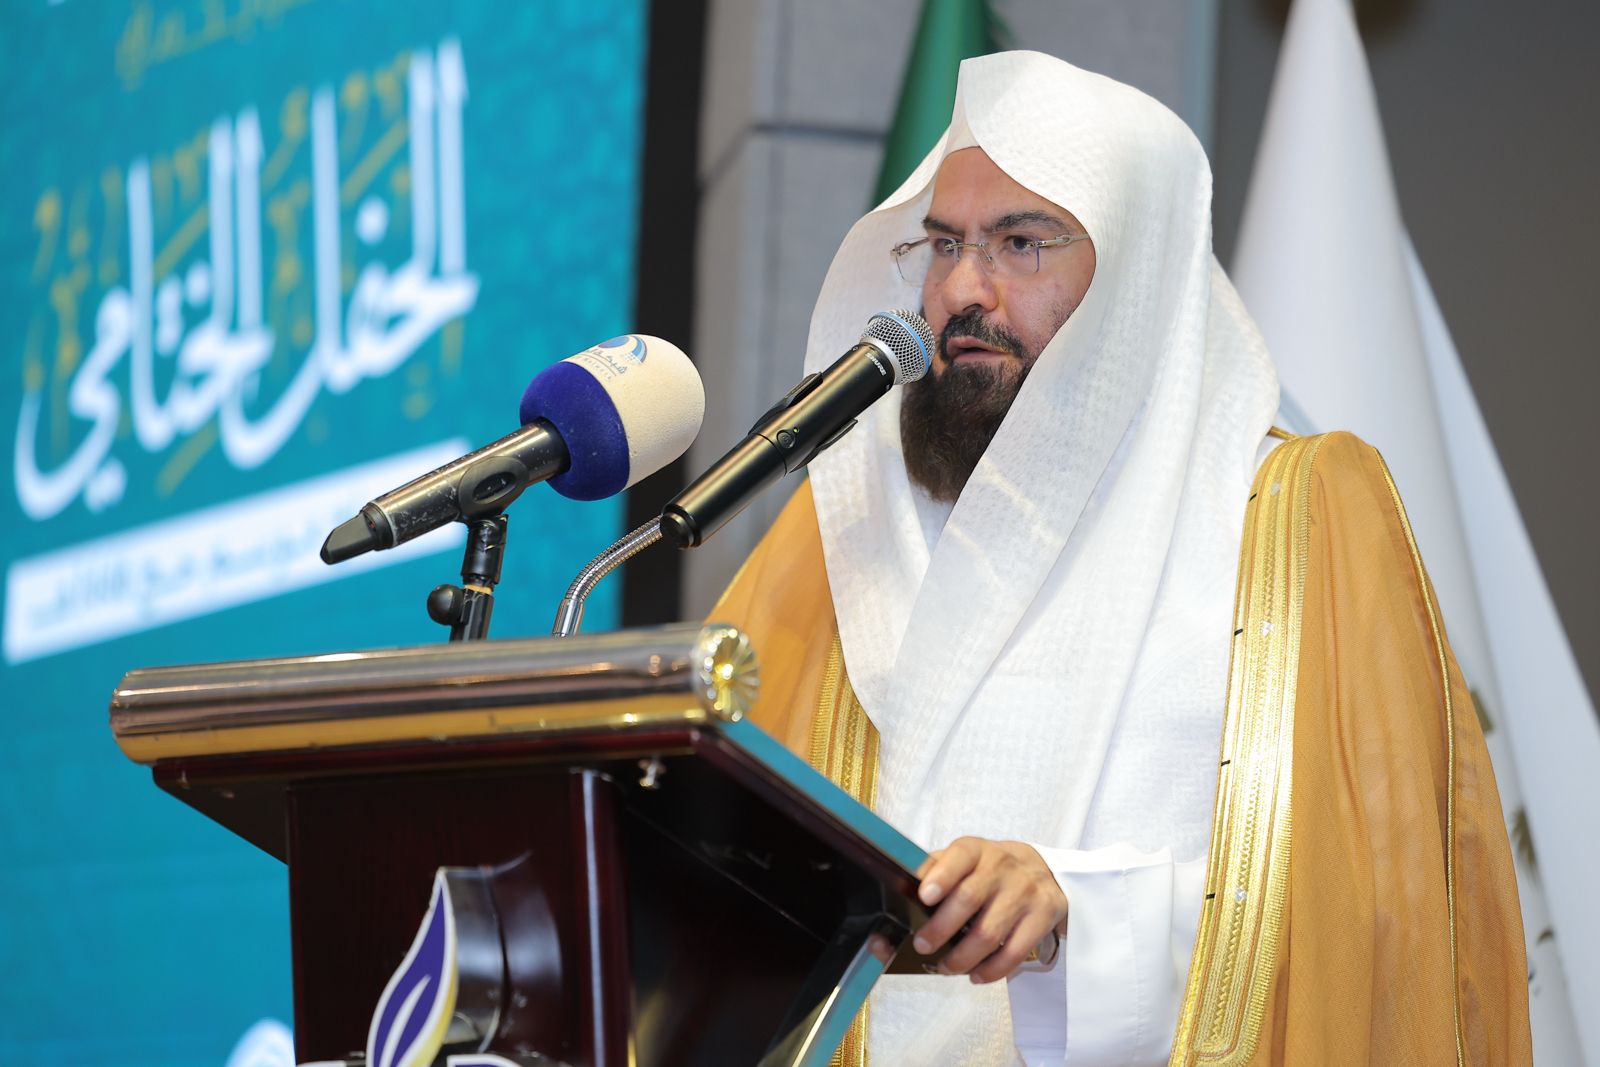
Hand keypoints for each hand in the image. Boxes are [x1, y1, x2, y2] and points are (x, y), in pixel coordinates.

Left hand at [913, 836, 1067, 983]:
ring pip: (989, 932)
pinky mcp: (1042, 917)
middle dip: (941, 928)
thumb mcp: (965, 860)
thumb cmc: (990, 870)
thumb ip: (934, 873)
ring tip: (946, 967)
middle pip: (969, 899)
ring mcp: (1024, 892)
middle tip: (923, 946)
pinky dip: (992, 970)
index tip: (924, 896)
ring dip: (963, 957)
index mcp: (976, 850)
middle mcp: (1001, 867)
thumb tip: (897, 900)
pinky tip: (975, 975)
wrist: (1043, 870)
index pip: (960, 856)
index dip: (941, 876)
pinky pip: (1015, 952)